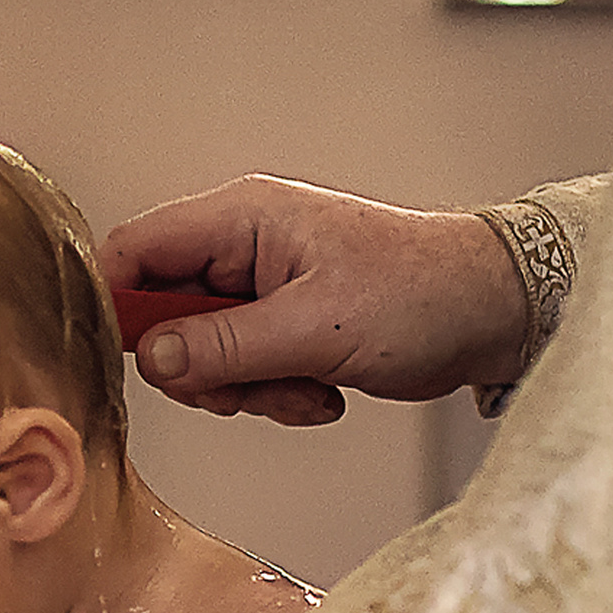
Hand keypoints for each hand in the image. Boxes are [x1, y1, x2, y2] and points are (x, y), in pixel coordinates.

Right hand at [103, 175, 527, 424]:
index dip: (121, 309)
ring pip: (201, 354)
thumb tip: (153, 360)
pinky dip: (273, 394)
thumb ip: (224, 345)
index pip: (134, 251)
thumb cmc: (420, 295)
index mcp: (240, 218)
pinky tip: (322, 392)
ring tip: (306, 389)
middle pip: (162, 316)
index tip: (141, 365)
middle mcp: (241, 247)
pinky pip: (241, 370)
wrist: (490, 313)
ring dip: (246, 390)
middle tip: (249, 388)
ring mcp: (260, 288)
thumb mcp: (314, 328)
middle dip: (202, 369)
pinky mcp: (281, 325)